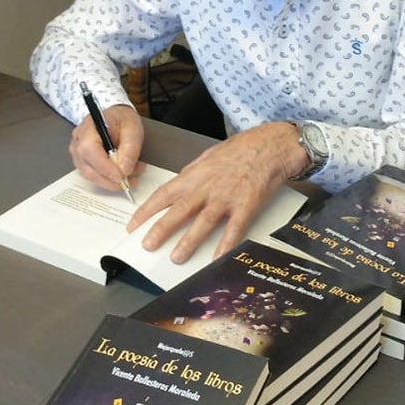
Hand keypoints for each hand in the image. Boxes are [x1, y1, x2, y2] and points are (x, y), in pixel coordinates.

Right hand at [69, 103, 143, 193]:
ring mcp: (77, 153)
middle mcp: (78, 141)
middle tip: (130, 179)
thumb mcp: (133, 129)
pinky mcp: (82, 162)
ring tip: (130, 173)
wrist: (117, 118)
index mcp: (88, 127)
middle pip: (88, 168)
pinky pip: (93, 176)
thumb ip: (130, 148)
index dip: (104, 167)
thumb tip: (125, 169)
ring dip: (111, 180)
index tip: (121, 176)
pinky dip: (108, 179)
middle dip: (111, 178)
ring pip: (90, 175)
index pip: (89, 150)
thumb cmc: (122, 120)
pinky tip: (120, 173)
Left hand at [126, 122, 302, 262]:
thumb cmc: (240, 150)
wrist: (269, 146)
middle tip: (148, 245)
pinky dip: (225, 245)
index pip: (163, 194)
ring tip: (177, 257)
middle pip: (179, 210)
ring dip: (188, 241)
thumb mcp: (208, 157)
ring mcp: (226, 197)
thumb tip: (177, 188)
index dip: (146, 211)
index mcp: (194, 175)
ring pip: (203, 222)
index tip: (134, 225)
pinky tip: (217, 258)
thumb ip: (192, 175)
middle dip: (160, 229)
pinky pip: (233, 229)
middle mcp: (207, 187)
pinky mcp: (246, 205)